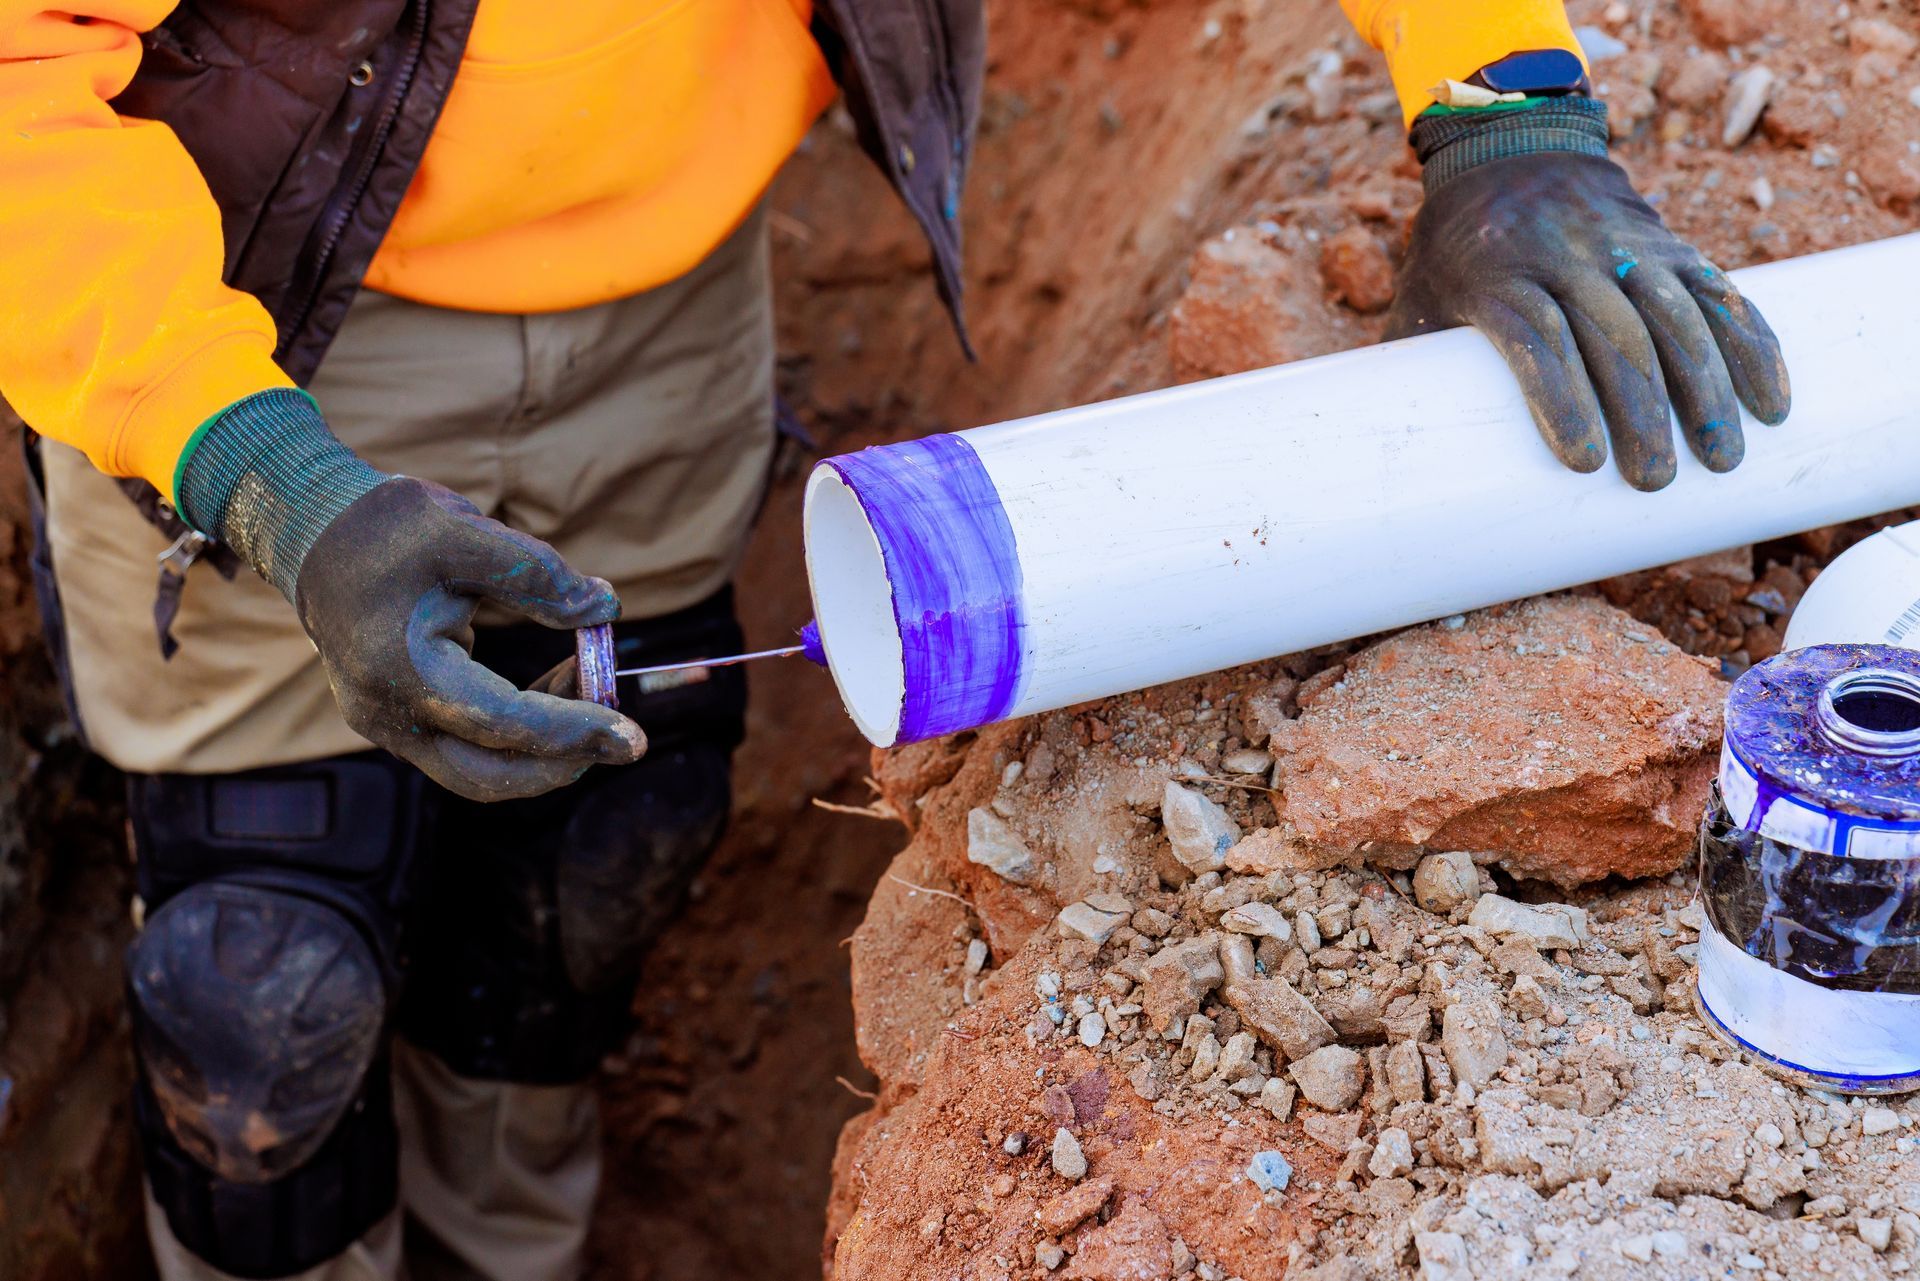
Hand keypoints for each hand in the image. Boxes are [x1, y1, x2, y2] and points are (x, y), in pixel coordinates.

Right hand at [293, 478, 646, 799]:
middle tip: (623, 731)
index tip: (632, 735)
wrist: (312, 532)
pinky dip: (520, 730)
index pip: (502, 723)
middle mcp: (387, 713)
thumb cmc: (385, 525)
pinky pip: (468, 746)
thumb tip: (605, 610)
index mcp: (400, 668)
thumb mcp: (463, 531)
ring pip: (479, 770)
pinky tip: (559, 682)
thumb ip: (536, 572)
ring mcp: (387, 725)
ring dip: (544, 746)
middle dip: (563, 762)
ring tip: (592, 682)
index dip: (573, 732)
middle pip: (488, 776)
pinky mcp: (398, 720)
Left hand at [1388, 104, 1789, 491]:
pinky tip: (1771, 399)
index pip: (1535, 336)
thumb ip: (1411, 371)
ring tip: (1723, 457)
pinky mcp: (1669, 244)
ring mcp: (1625, 247)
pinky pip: (1718, 293)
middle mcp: (1565, 257)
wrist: (1509, 153)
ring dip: (1707, 389)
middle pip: (1614, 335)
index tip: (1584, 462)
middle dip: (1643, 412)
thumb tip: (1392, 468)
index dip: (1561, 398)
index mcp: (1497, 275)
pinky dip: (1750, 344)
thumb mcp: (1418, 299)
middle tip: (1656, 481)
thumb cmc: (1453, 256)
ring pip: (1675, 316)